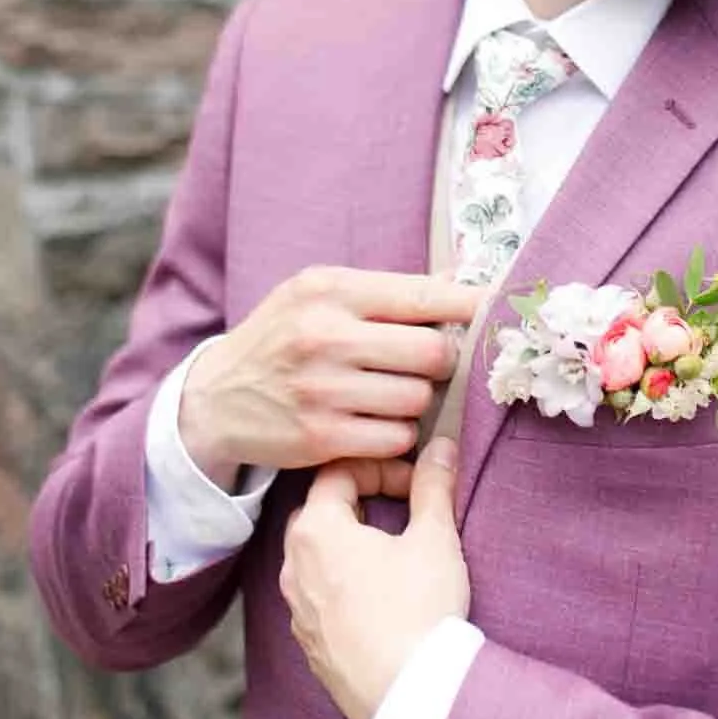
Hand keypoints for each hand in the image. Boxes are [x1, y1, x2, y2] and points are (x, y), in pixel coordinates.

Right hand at [178, 266, 485, 488]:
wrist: (215, 399)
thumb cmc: (282, 338)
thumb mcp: (318, 294)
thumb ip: (385, 291)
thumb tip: (461, 280)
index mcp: (330, 289)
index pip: (425, 295)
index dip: (474, 305)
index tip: (502, 309)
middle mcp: (324, 336)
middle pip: (433, 352)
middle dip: (443, 361)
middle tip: (431, 363)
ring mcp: (322, 390)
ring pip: (418, 400)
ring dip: (418, 402)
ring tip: (393, 393)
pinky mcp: (320, 438)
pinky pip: (396, 439)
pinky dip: (397, 435)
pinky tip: (376, 422)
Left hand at [280, 434, 469, 718]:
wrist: (408, 696)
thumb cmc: (419, 612)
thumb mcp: (434, 539)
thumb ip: (433, 487)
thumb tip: (441, 448)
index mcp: (316, 531)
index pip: (337, 474)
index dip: (381, 468)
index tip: (416, 484)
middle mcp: (293, 567)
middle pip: (320, 513)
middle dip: (361, 502)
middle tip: (404, 510)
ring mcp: (298, 610)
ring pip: (316, 558)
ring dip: (350, 545)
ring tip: (394, 554)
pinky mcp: (310, 644)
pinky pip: (319, 598)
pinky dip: (344, 585)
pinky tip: (382, 598)